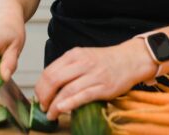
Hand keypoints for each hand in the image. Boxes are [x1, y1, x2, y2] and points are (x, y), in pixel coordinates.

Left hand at [35, 39, 154, 119]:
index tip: (38, 97)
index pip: (49, 71)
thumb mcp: (83, 57)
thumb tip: (49, 85)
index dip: (40, 87)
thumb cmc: (105, 61)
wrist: (130, 60)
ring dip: (54, 105)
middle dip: (44, 96)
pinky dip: (69, 103)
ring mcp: (93, 75)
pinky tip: (61, 110)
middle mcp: (82, 63)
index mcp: (74, 55)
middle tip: (42, 107)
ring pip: (67, 90)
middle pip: (54, 80)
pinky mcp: (103, 88)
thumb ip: (68, 68)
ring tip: (50, 114)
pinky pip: (82, 96)